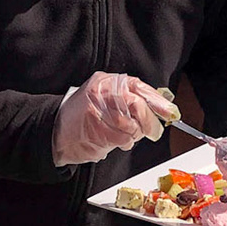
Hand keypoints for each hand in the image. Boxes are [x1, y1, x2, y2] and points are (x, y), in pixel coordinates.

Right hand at [52, 73, 175, 166]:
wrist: (56, 130)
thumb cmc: (83, 114)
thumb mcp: (103, 94)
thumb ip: (128, 96)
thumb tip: (159, 105)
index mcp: (105, 82)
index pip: (138, 87)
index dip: (157, 101)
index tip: (170, 111)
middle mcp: (101, 93)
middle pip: (137, 106)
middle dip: (149, 122)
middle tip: (153, 131)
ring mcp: (98, 113)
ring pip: (132, 126)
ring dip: (134, 135)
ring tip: (123, 134)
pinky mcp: (97, 132)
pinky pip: (123, 140)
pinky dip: (124, 143)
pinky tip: (115, 141)